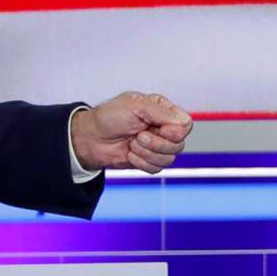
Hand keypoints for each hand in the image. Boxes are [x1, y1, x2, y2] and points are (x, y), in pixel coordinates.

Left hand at [73, 92, 194, 173]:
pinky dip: (141, 162)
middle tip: (138, 136)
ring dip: (147, 153)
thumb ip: (161, 112)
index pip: (185, 124)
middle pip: (179, 144)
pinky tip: (130, 153)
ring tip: (132, 144)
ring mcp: (157, 146)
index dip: (175, 131)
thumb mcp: (135, 106)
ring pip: (169, 159)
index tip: (160, 129)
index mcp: (163, 111)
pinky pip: (157, 169)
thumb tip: (183, 123)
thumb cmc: (109, 117)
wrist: (91, 139)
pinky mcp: (149, 160)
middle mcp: (163, 128)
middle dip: (156, 143)